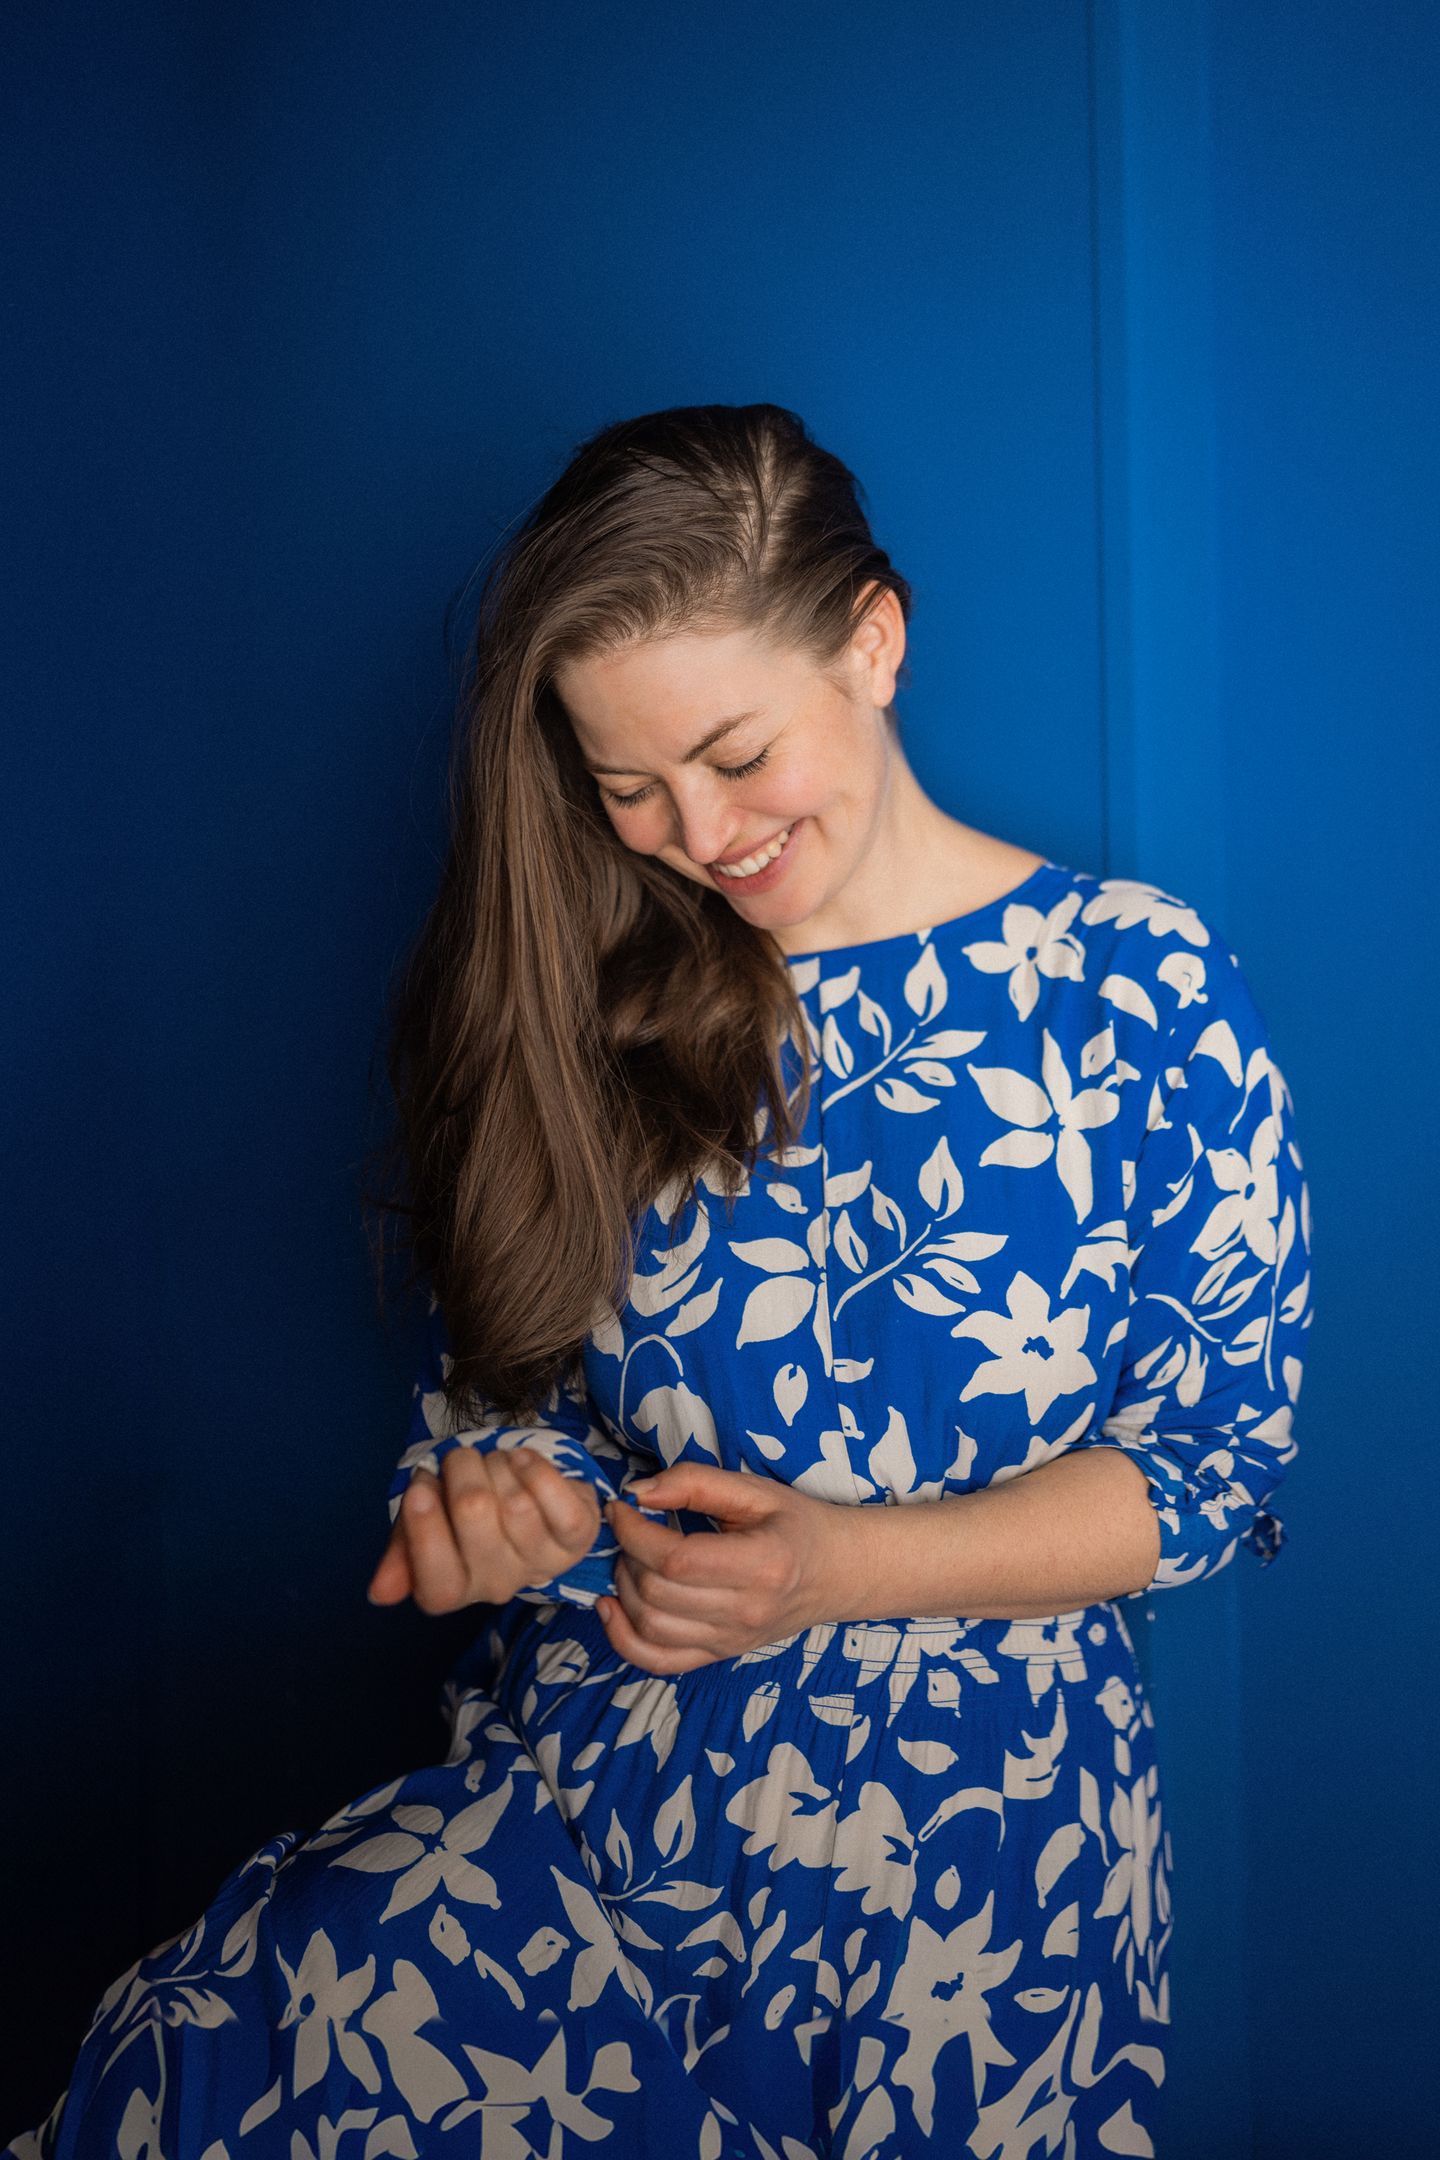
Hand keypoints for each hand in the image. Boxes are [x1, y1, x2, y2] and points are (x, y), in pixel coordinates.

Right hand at [366, 1445, 602, 1614]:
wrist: (531, 1501)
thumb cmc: (471, 1513)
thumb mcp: (428, 1525)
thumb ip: (403, 1550)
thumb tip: (380, 1592)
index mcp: (453, 1588)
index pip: (437, 1581)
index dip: (425, 1527)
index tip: (421, 1483)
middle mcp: (497, 1586)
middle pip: (474, 1514)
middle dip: (463, 1469)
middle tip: (462, 1460)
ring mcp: (541, 1564)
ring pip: (517, 1505)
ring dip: (500, 1466)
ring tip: (496, 1463)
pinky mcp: (578, 1539)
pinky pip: (561, 1504)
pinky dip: (538, 1470)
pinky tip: (523, 1460)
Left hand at [596, 1462, 852, 1674]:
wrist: (837, 1573)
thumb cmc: (796, 1525)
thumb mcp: (754, 1490)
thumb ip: (695, 1482)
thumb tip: (637, 1492)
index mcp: (762, 1565)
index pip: (676, 1559)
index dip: (634, 1532)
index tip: (621, 1506)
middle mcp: (747, 1612)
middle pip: (658, 1593)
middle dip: (626, 1555)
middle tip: (628, 1528)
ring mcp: (732, 1641)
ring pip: (650, 1628)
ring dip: (623, 1589)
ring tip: (628, 1558)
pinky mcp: (719, 1655)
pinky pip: (659, 1662)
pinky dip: (623, 1639)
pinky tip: (612, 1606)